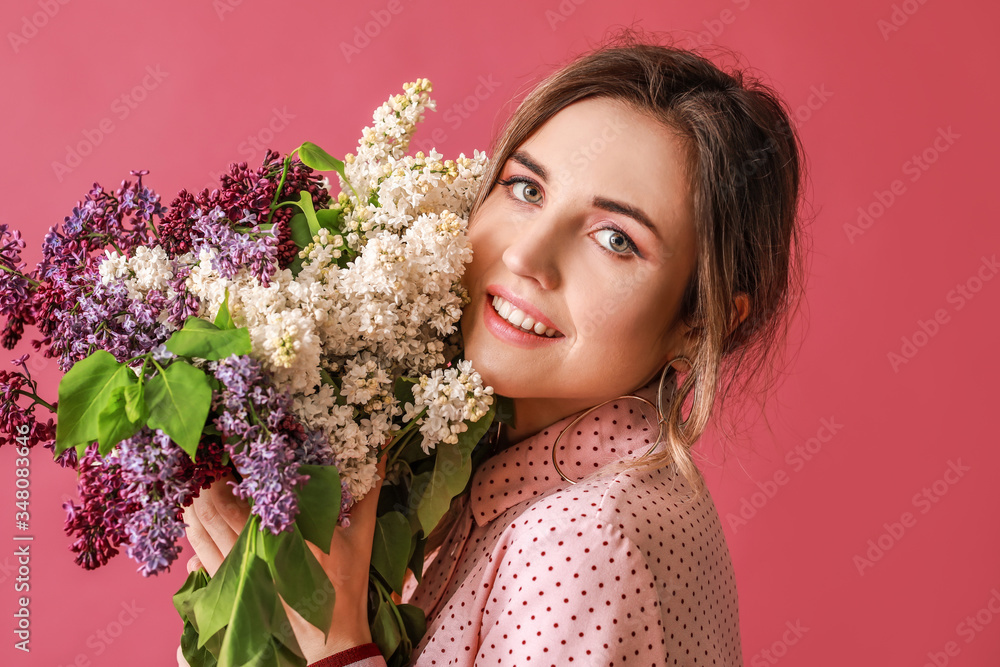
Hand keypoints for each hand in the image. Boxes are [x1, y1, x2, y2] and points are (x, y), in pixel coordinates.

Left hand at [181, 455, 386, 662]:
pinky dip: (195, 538)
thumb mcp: (360, 537)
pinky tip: (193, 524)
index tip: (231, 448)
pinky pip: (203, 559)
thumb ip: (368, 494)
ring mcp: (242, 571)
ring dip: (195, 507)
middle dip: (205, 484)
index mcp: (287, 533)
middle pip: (218, 510)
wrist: (330, 636)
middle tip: (204, 462)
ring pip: (204, 533)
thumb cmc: (347, 584)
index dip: (234, 469)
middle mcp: (258, 551)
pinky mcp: (233, 588)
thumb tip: (382, 455)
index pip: (250, 494)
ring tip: (193, 485)